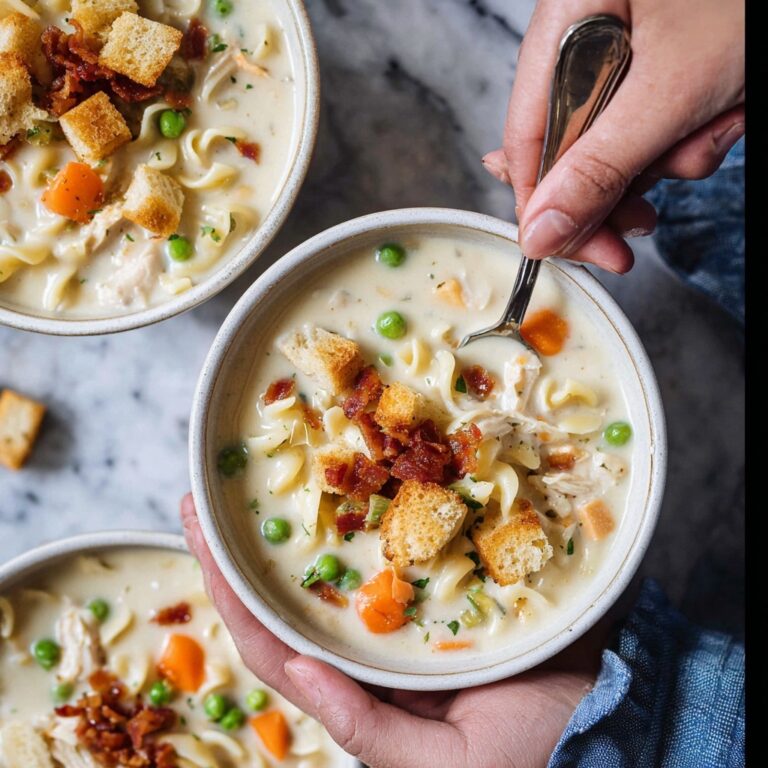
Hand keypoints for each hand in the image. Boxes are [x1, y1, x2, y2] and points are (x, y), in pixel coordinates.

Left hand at [181, 494, 619, 767]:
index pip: (275, 640)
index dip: (229, 589)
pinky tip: (360, 470)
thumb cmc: (534, 757)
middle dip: (247, 544)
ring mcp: (414, 605)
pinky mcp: (455, 577)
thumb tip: (298, 671)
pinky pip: (408, 538)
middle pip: (296, 590)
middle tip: (208, 490)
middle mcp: (377, 640)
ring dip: (306, 517)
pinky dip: (380, 506)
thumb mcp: (441, 767)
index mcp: (363, 684)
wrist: (613, 720)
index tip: (194, 529)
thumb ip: (366, 728)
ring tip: (266, 471)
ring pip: (346, 557)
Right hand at [483, 0, 743, 272]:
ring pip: (617, 146)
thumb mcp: (670, 92)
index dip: (544, 204)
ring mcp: (619, 54)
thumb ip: (598, 169)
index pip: (526, 140)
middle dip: (617, 188)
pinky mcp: (653, 69)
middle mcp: (582, 38)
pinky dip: (688, 136)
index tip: (572, 248)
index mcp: (565, 22)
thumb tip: (541, 232)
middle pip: (569, 150)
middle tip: (639, 225)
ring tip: (714, 126)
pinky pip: (650, 129)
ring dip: (668, 157)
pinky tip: (721, 112)